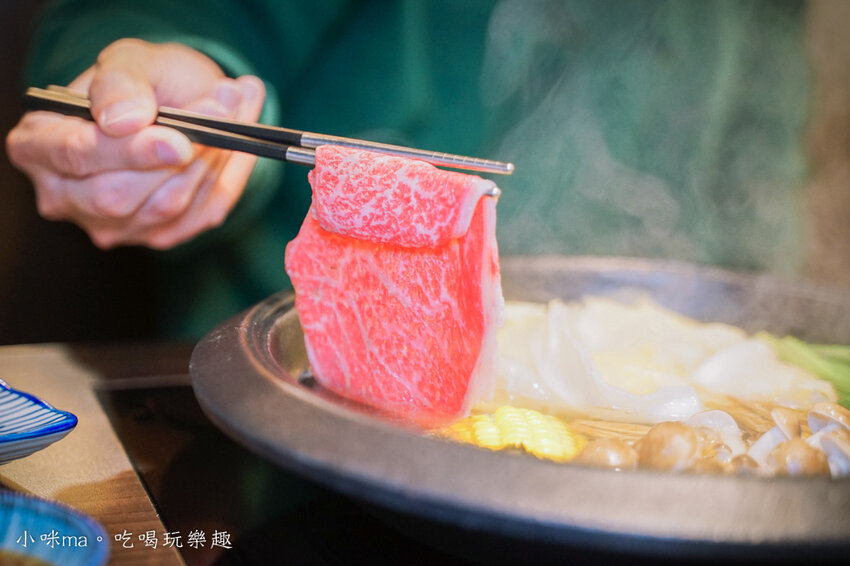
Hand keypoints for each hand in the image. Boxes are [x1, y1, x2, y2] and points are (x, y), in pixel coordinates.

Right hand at [6, 38, 265, 248]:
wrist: (178, 100)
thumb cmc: (142, 80)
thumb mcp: (129, 60)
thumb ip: (121, 83)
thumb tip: (123, 120)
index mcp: (39, 145)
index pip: (76, 156)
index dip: (129, 150)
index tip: (179, 138)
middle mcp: (66, 196)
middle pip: (117, 196)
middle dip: (177, 156)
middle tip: (223, 107)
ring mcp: (112, 224)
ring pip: (165, 207)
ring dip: (210, 158)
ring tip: (231, 107)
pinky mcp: (158, 235)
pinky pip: (201, 212)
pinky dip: (227, 173)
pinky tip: (236, 137)